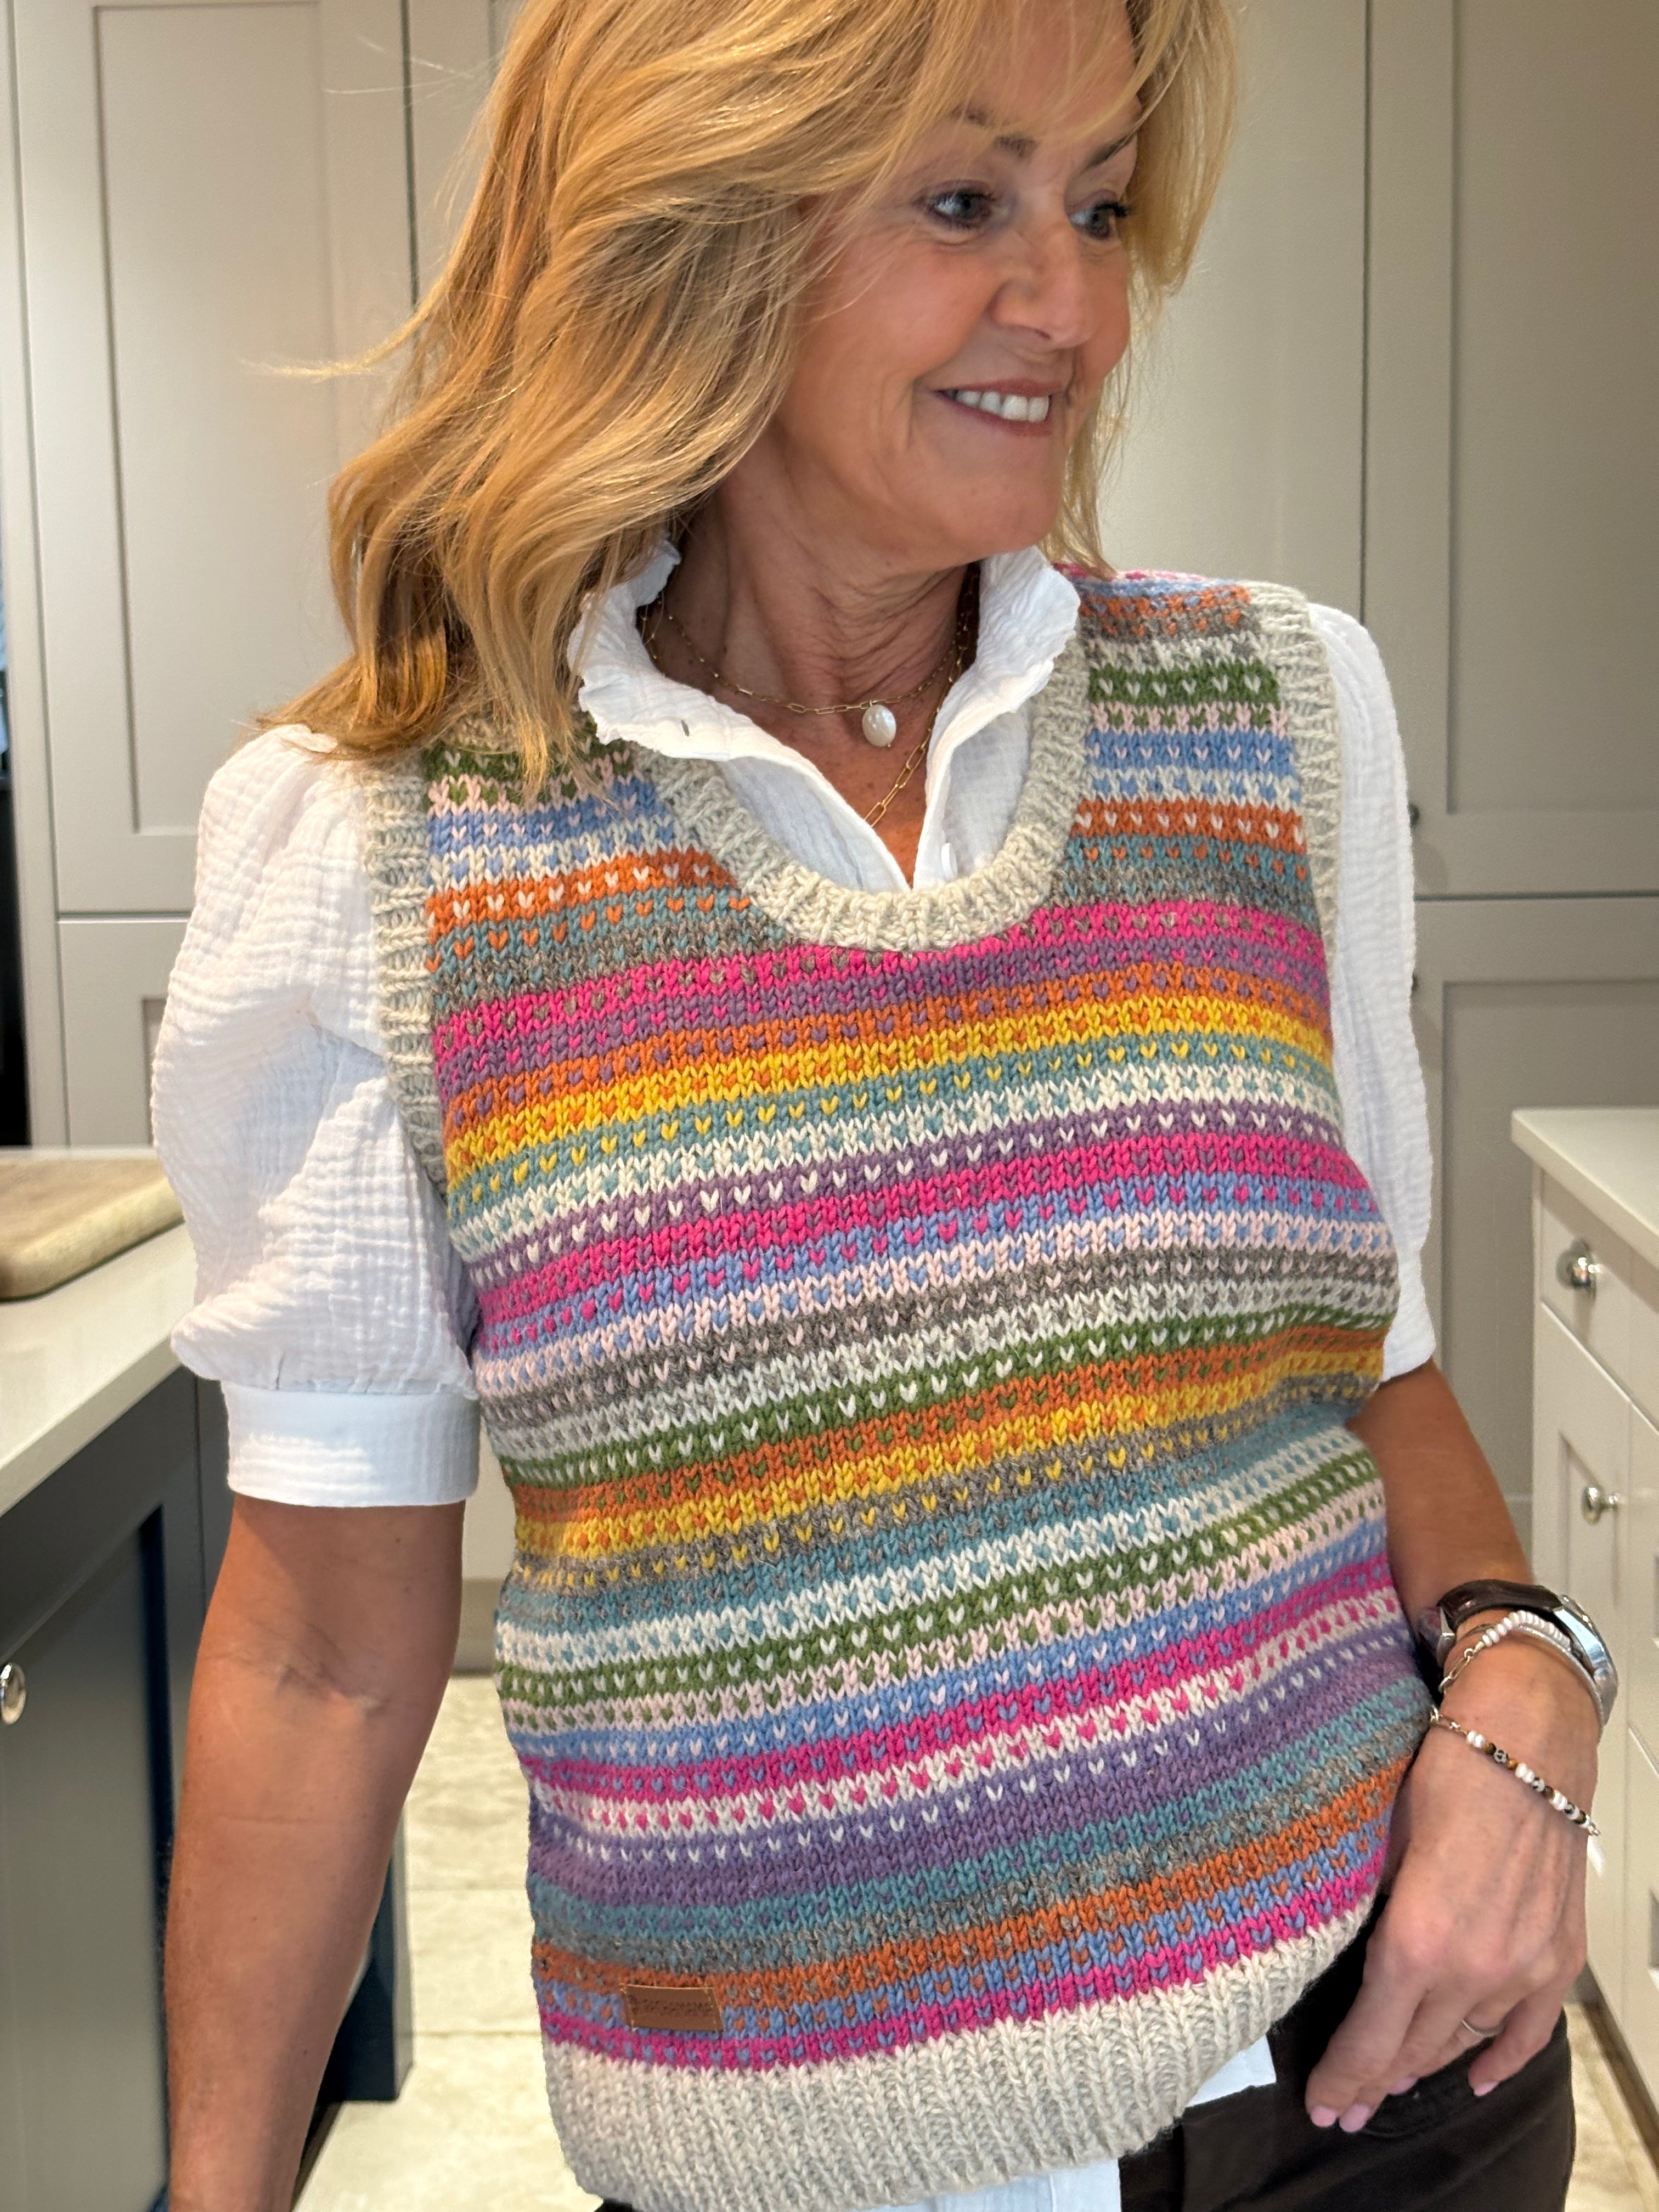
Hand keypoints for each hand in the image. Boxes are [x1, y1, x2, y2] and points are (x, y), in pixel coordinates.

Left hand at [1303, 1636, 1596, 2130]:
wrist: (1526, 1745)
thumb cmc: (1439, 1777)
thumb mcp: (1377, 1843)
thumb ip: (1362, 1910)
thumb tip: (1336, 1949)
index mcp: (1417, 1943)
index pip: (1371, 2037)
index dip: (1343, 2076)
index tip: (1320, 2106)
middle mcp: (1474, 1971)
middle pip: (1415, 2050)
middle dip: (1374, 2082)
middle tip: (1345, 2106)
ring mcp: (1523, 1969)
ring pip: (1466, 2042)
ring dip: (1426, 2066)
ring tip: (1391, 2084)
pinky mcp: (1558, 1956)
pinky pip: (1529, 2029)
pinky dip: (1501, 2057)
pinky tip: (1478, 2077)